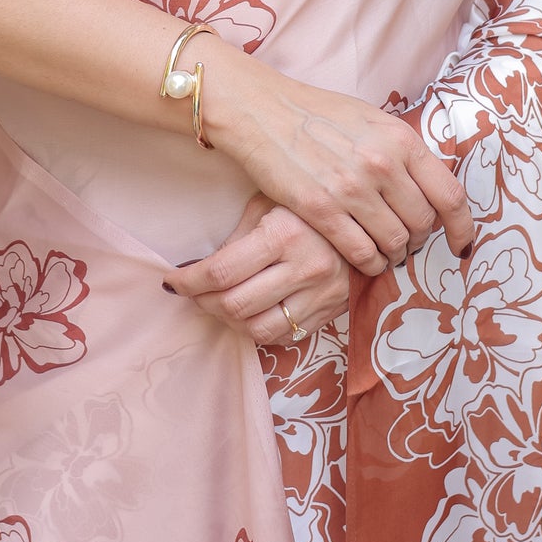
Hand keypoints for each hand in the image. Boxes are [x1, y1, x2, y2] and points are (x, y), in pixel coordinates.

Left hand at [162, 194, 349, 344]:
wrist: (369, 220)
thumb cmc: (308, 207)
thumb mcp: (269, 204)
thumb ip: (237, 237)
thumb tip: (198, 268)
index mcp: (284, 234)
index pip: (221, 272)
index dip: (188, 282)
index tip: (172, 281)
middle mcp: (304, 267)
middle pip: (236, 306)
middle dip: (203, 302)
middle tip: (192, 292)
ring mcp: (321, 294)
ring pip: (258, 329)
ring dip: (228, 321)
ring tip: (218, 304)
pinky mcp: (330, 312)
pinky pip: (283, 336)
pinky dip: (257, 330)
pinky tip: (249, 312)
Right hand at [201, 49, 474, 276]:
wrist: (263, 111)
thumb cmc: (317, 113)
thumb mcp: (372, 119)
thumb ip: (401, 150)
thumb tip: (428, 185)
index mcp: (401, 139)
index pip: (450, 195)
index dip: (462, 228)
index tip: (461, 245)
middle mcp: (383, 164)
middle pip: (423, 224)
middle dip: (418, 240)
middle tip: (405, 243)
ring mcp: (352, 188)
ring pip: (394, 243)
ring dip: (393, 255)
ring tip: (384, 253)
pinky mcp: (321, 209)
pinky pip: (360, 252)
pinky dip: (368, 263)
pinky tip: (363, 259)